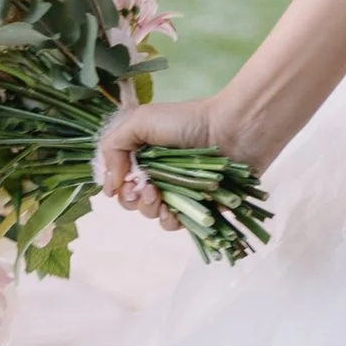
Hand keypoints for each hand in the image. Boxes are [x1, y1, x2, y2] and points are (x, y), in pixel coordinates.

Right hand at [96, 91, 254, 229]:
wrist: (235, 131)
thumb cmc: (189, 121)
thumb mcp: (141, 120)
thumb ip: (114, 146)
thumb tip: (110, 184)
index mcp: (145, 153)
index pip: (119, 179)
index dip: (116, 185)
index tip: (122, 182)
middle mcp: (159, 173)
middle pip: (131, 199)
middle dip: (132, 198)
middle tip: (145, 188)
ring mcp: (179, 191)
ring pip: (151, 214)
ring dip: (149, 209)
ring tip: (159, 196)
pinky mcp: (198, 207)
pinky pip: (175, 224)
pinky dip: (169, 220)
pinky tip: (173, 211)